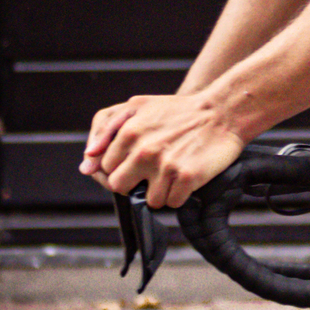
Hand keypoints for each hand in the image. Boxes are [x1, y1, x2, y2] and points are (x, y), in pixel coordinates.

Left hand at [81, 91, 244, 209]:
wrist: (222, 112)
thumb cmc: (178, 110)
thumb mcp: (138, 106)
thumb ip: (107, 129)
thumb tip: (87, 161)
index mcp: (128, 133)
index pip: (106, 169)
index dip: (120, 168)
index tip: (134, 165)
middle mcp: (144, 151)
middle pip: (120, 188)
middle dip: (133, 183)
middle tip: (150, 173)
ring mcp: (166, 165)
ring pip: (149, 200)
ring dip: (160, 191)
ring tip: (172, 171)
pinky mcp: (187, 177)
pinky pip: (172, 203)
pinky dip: (179, 195)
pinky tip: (185, 177)